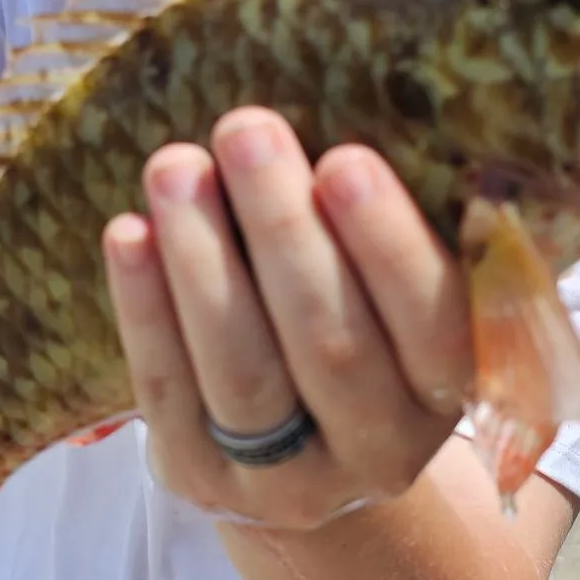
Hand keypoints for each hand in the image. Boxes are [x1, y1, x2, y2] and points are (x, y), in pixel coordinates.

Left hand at [101, 107, 473, 529]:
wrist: (309, 463)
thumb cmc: (362, 338)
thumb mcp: (404, 302)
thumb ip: (398, 236)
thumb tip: (358, 97)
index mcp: (451, 392)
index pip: (434, 324)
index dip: (388, 247)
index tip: (343, 161)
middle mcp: (381, 450)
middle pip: (331, 345)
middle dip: (282, 230)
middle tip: (245, 130)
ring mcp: (290, 481)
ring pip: (244, 371)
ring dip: (203, 260)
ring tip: (174, 166)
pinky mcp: (203, 482)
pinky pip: (168, 393)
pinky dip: (145, 310)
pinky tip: (127, 233)